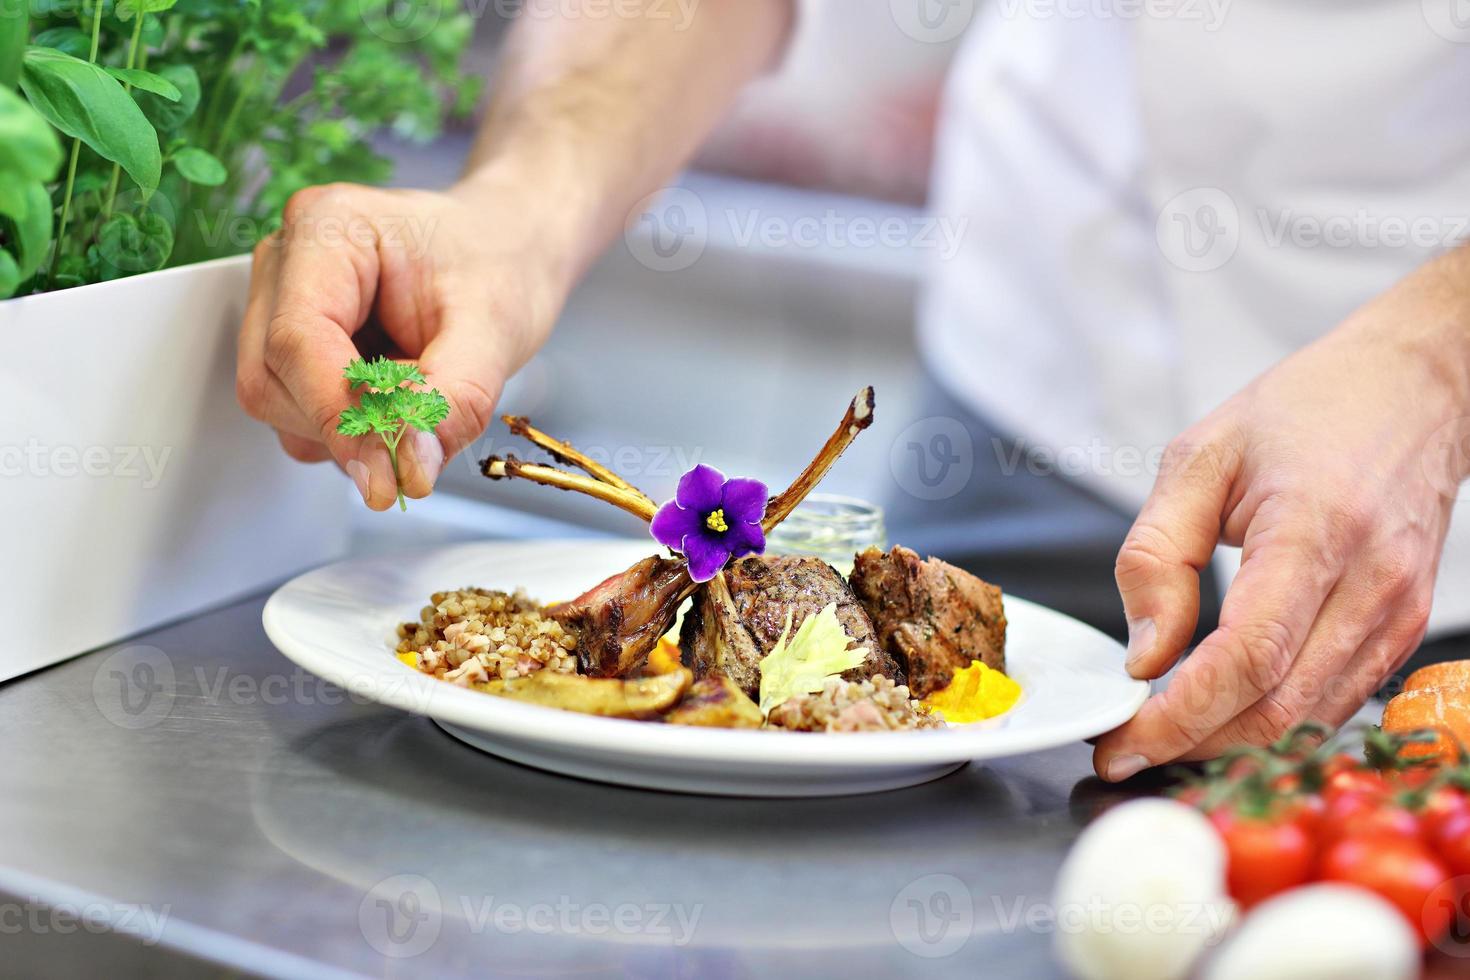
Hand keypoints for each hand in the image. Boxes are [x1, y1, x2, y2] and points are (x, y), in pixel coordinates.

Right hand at [235, 174, 564, 508]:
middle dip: (346, 424)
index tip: (386, 470)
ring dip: (350, 426)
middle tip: (424, 432)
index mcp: (330, 227)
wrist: (506, 251)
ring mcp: (281, 300)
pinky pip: (295, 410)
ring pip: (276, 403)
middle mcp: (288, 260)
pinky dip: (351, 424)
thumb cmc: (497, 265)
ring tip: (420, 385)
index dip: (337, 416)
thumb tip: (409, 468)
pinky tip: (396, 394)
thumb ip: (453, 403)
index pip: (297, 339)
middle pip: (271, 377)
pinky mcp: (292, 341)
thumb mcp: (495, 331)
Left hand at [1094, 251, 1469, 780]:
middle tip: (1125, 752)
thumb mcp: (1199, 457)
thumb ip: (1157, 556)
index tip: (1120, 743)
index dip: (1179, 717)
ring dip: (1230, 743)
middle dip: (1193, 745)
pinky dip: (1272, 720)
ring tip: (1160, 738)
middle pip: (1278, 708)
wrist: (1413, 386)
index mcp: (1315, 531)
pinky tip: (1219, 712)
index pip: (1246, 658)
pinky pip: (1334, 699)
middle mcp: (1372, 584)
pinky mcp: (1406, 627)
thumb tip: (1144, 657)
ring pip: (1309, 719)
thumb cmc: (1304, 410)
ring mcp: (1400, 612)